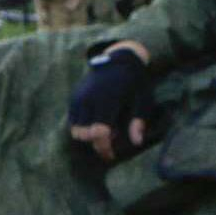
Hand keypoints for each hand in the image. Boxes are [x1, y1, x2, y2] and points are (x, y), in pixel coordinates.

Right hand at [65, 40, 154, 160]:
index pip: (98, 132)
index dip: (104, 147)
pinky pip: (72, 121)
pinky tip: (97, 120)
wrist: (119, 59)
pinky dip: (82, 127)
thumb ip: (139, 121)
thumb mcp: (143, 101)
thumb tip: (137, 142)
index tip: (111, 154)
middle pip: (83, 134)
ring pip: (75, 129)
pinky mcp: (73, 97)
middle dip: (96, 142)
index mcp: (107, 99)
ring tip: (105, 127)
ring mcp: (78, 97)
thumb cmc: (135, 83)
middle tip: (112, 137)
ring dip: (88, 135)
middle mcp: (89, 98)